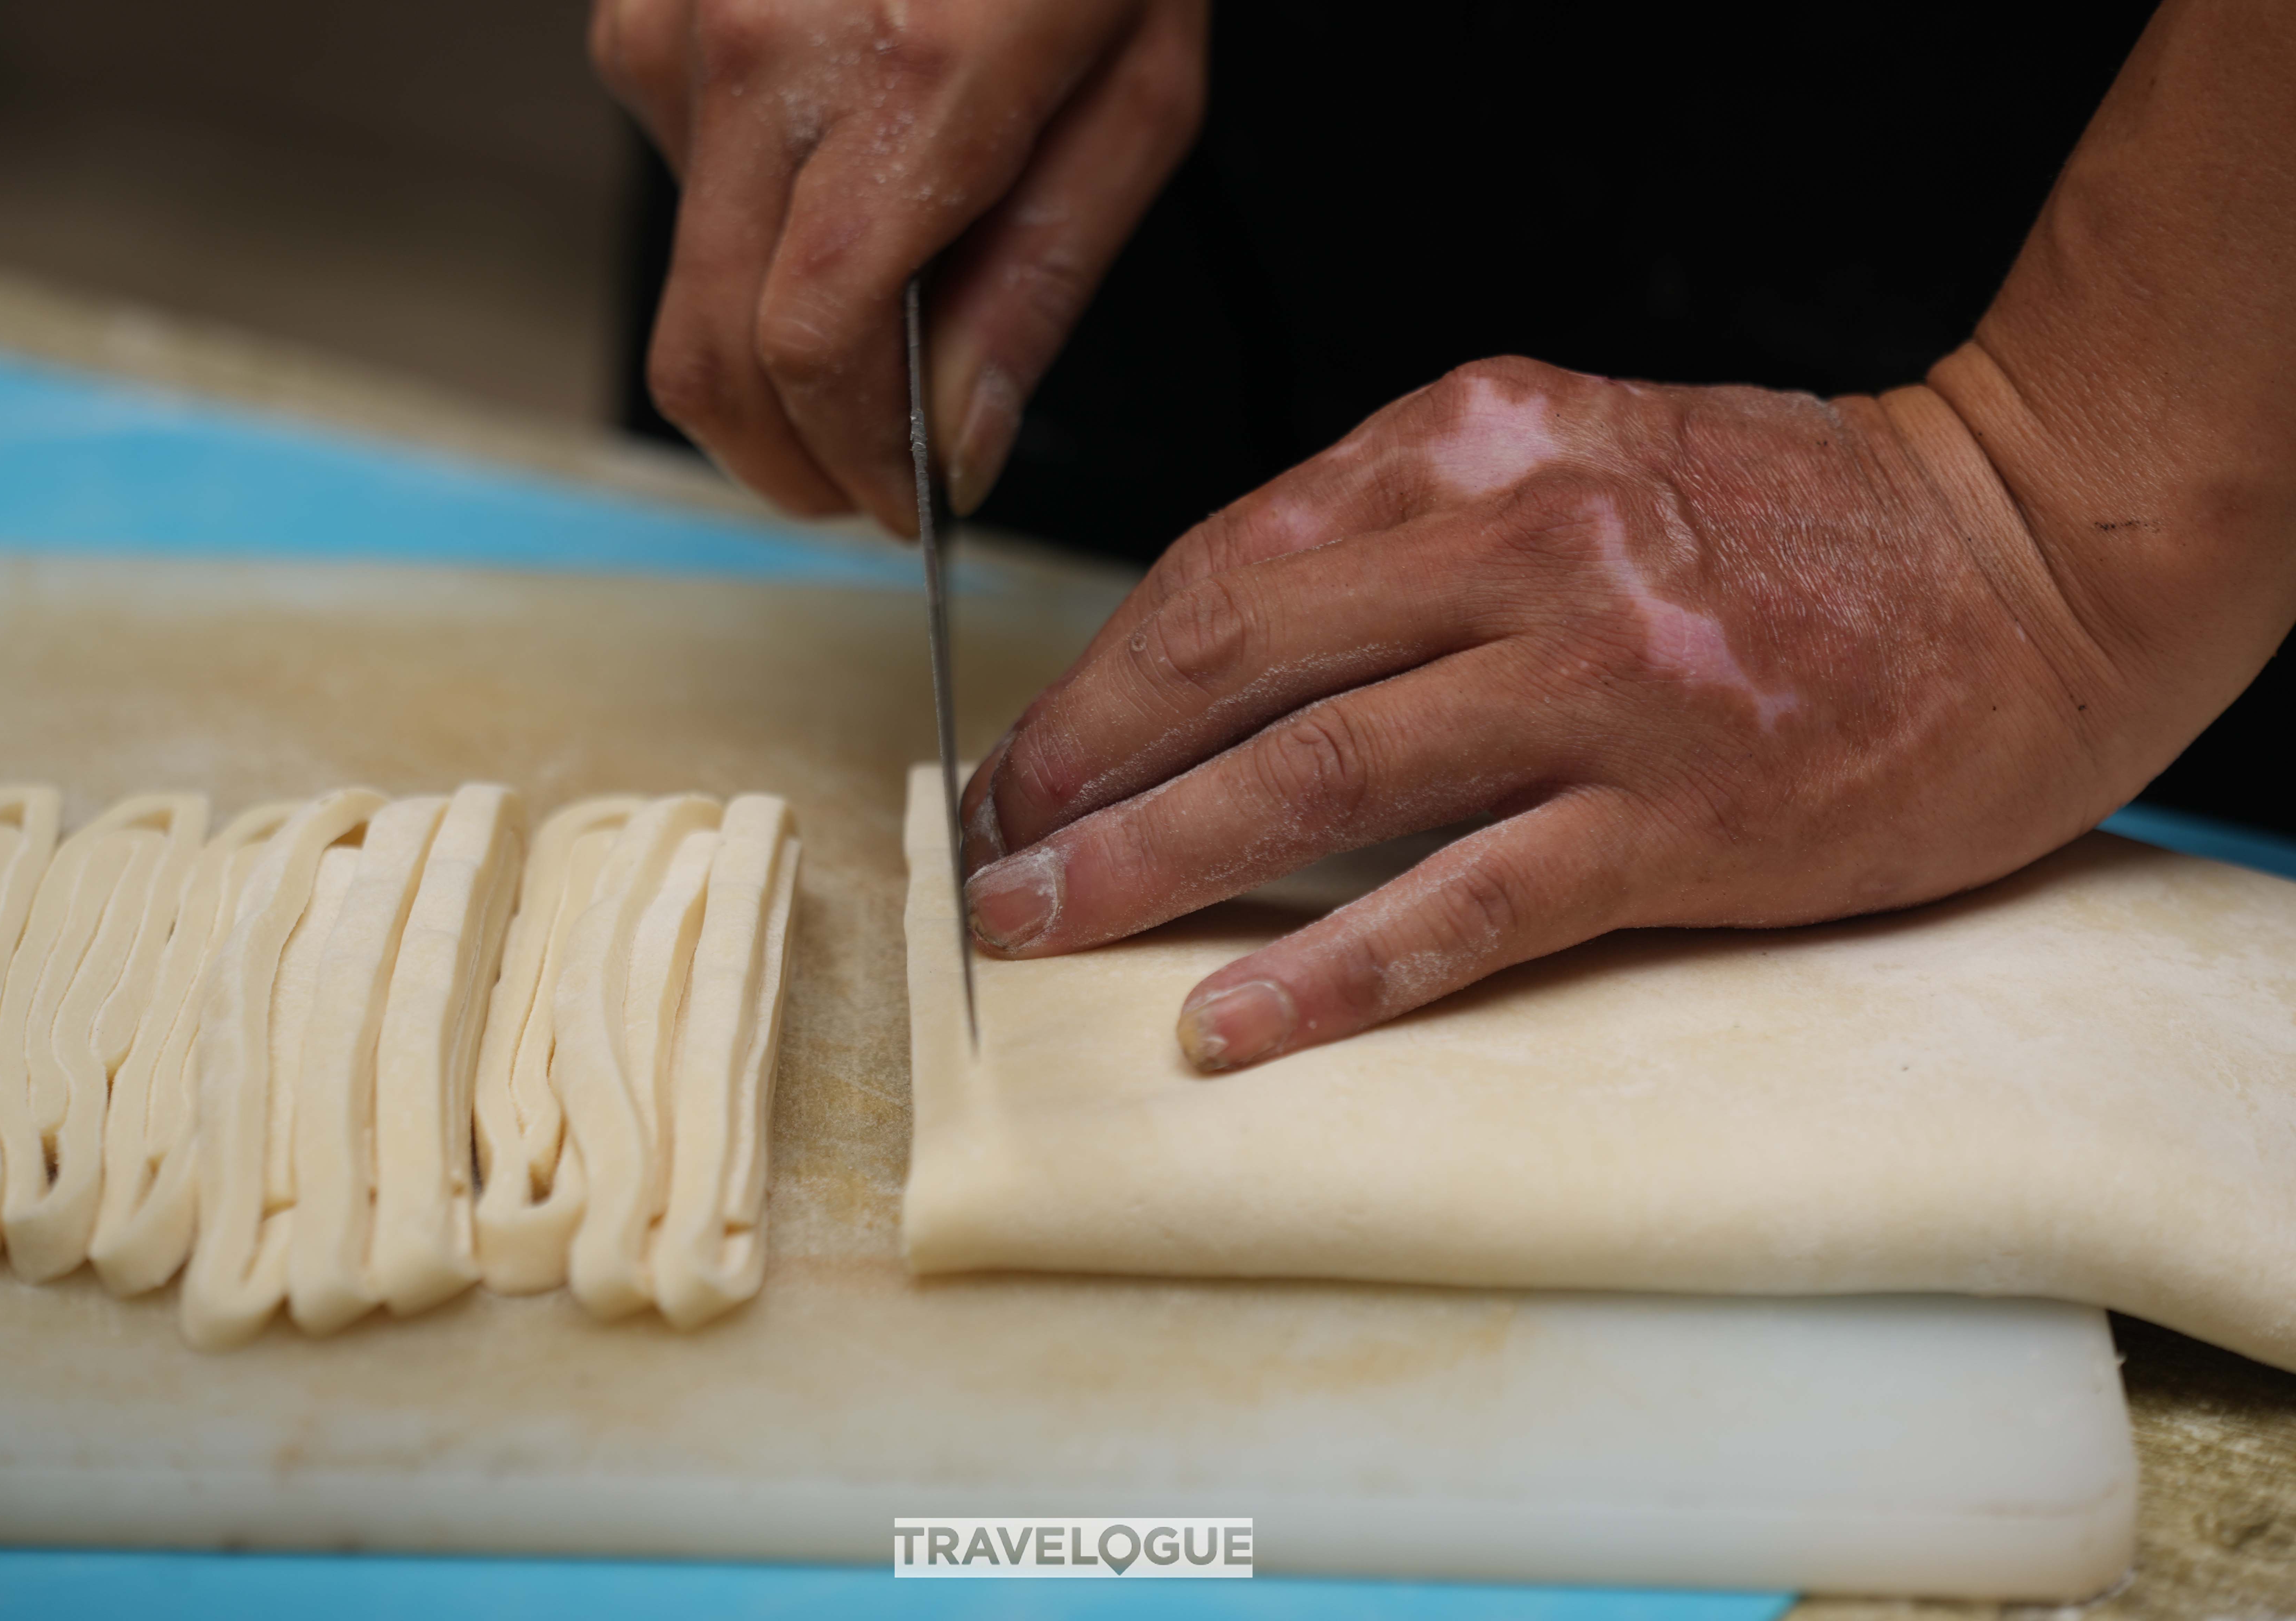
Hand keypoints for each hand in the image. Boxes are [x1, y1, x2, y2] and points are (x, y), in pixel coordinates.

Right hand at [591, 0, 1207, 532]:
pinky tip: (831, 184)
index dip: (850, 466)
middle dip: (787, 459)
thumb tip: (961, 447)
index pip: (815, 353)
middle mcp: (759, 55)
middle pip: (709, 355)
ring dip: (768, 347)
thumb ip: (1039, 285)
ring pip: (686, 283)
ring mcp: (678, 28)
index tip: (903, 512)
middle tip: (867, 482)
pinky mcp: (640, 12)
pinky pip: (675, 182)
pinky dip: (745, 236)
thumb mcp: (1136, 94)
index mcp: (912, 84)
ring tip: (879, 311)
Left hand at [955, 354, 2243, 1069]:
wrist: (2026, 550)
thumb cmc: (1786, 515)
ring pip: (1315, 777)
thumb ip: (1410, 532)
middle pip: (1232, 659)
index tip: (1022, 757)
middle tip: (987, 854)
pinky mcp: (1674, 814)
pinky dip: (1332, 968)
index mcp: (1474, 443)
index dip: (1099, 675)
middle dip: (1080, 767)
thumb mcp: (1574, 454)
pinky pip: (1463, 902)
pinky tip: (1230, 1022)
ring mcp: (1595, 684)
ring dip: (1153, 861)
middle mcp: (1516, 546)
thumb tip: (1234, 648)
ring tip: (1041, 929)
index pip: (1226, 565)